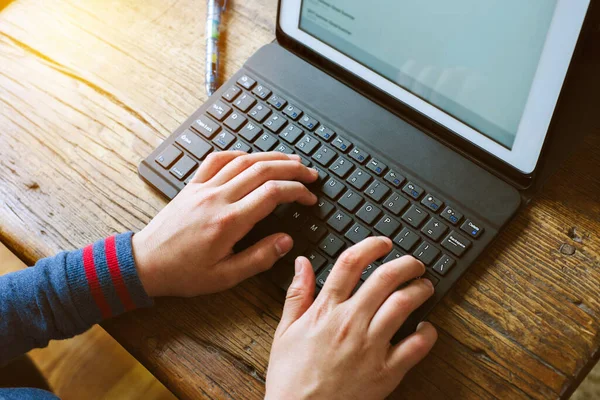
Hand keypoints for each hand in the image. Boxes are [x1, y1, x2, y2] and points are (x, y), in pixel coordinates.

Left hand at [132, 151, 318, 297]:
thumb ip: (259, 258)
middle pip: (262, 170)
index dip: (297, 192)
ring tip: (291, 161)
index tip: (309, 198)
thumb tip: (286, 241)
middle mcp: (218, 198)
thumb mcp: (225, 277)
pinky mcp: (192, 186)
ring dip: (270, 157)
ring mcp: (204, 188)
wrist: (145, 264)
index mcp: (229, 221)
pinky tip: (250, 156)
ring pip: (243, 160)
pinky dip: (237, 154)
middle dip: (292, 169)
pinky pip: (216, 159)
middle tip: (310, 174)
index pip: (273, 193)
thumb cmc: (183, 273)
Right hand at [265, 237, 437, 399]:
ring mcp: (371, 346)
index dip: (371, 246)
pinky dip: (428, 332)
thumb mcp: (284, 332)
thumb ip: (296, 294)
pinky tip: (426, 327)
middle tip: (413, 263)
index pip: (351, 263)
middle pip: (385, 278)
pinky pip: (417, 346)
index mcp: (325, 310)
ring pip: (404, 304)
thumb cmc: (291, 377)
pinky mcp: (387, 371)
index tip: (383, 243)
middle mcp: (351, 322)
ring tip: (424, 286)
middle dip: (406, 263)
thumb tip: (301, 263)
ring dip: (420, 289)